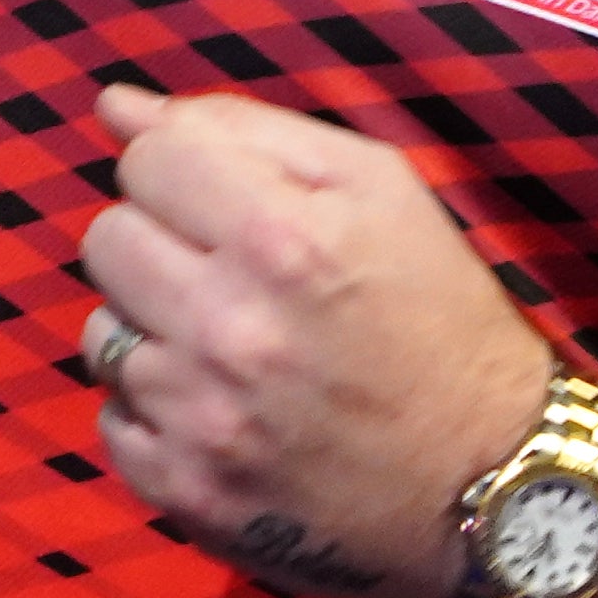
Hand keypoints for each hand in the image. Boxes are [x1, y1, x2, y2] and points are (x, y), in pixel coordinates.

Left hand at [75, 83, 552, 597]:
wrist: (495, 480)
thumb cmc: (440, 316)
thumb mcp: (380, 190)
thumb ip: (243, 131)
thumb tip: (117, 105)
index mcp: (283, 239)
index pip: (146, 160)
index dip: (186, 172)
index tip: (228, 205)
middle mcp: (230, 329)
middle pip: (106, 239)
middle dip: (160, 242)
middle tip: (229, 276)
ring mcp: (201, 421)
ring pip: (102, 333)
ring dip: (155, 329)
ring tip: (231, 348)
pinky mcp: (185, 492)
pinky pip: (112, 421)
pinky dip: (154, 412)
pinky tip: (222, 410)